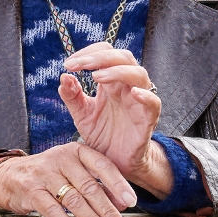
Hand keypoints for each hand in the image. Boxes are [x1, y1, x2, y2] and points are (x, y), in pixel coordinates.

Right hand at [0, 142, 136, 216]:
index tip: (131, 202)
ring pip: (75, 201)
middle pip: (91, 188)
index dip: (119, 184)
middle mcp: (61, 159)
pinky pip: (54, 212)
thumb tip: (122, 204)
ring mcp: (45, 175)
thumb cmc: (48, 175)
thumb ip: (97, 184)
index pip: (103, 165)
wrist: (9, 175)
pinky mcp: (32, 191)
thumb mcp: (73, 172)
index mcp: (76, 151)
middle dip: (109, 212)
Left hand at [58, 42, 172, 197]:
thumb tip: (64, 76)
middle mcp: (126, 87)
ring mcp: (139, 102)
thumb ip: (72, 96)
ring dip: (118, 71)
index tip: (69, 64)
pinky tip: (133, 93)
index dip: (88, 53)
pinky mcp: (147, 120)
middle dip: (100, 57)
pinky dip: (146, 95)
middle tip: (80, 64)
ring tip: (97, 77)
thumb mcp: (82, 115)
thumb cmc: (103, 135)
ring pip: (139, 74)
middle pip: (123, 58)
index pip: (105, 53)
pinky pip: (154, 103)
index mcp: (111, 82)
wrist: (114, 163)